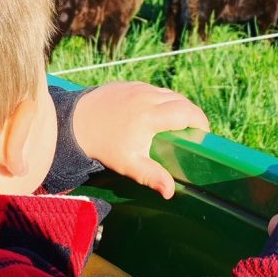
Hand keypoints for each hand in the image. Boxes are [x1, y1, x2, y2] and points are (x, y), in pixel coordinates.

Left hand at [73, 82, 208, 199]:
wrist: (74, 123)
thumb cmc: (102, 145)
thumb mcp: (128, 163)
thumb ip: (151, 176)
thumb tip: (171, 192)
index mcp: (151, 116)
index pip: (186, 113)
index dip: (200, 121)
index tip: (203, 133)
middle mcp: (147, 97)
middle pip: (180, 101)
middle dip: (191, 114)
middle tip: (193, 130)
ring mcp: (137, 88)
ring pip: (167, 93)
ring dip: (177, 104)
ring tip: (177, 122)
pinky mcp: (128, 84)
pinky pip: (152, 89)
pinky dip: (160, 98)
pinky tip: (157, 112)